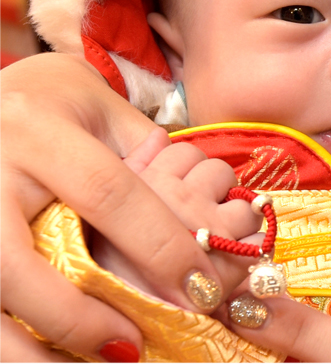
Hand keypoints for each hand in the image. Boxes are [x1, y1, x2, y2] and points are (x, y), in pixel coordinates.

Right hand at [0, 53, 249, 360]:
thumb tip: (195, 231)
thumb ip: (146, 161)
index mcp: (38, 130)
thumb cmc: (56, 102)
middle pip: (17, 263)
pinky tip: (49, 357)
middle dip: (78, 317)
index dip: (159, 248)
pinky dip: (10, 341)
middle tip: (136, 346)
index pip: (108, 194)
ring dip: (32, 348)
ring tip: (101, 361)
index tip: (202, 290)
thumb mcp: (105, 112)